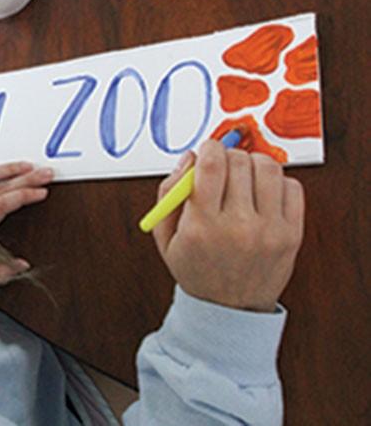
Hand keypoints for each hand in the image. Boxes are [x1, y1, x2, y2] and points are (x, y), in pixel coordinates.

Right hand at [153, 140, 304, 311]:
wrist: (229, 310)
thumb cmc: (196, 269)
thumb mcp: (166, 236)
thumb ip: (168, 192)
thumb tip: (190, 157)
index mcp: (202, 225)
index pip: (211, 165)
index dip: (209, 148)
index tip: (207, 150)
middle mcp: (238, 226)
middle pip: (239, 162)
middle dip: (228, 156)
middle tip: (223, 167)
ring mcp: (269, 230)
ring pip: (268, 168)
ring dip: (253, 164)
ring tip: (244, 178)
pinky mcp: (292, 234)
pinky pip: (292, 187)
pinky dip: (277, 181)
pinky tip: (263, 194)